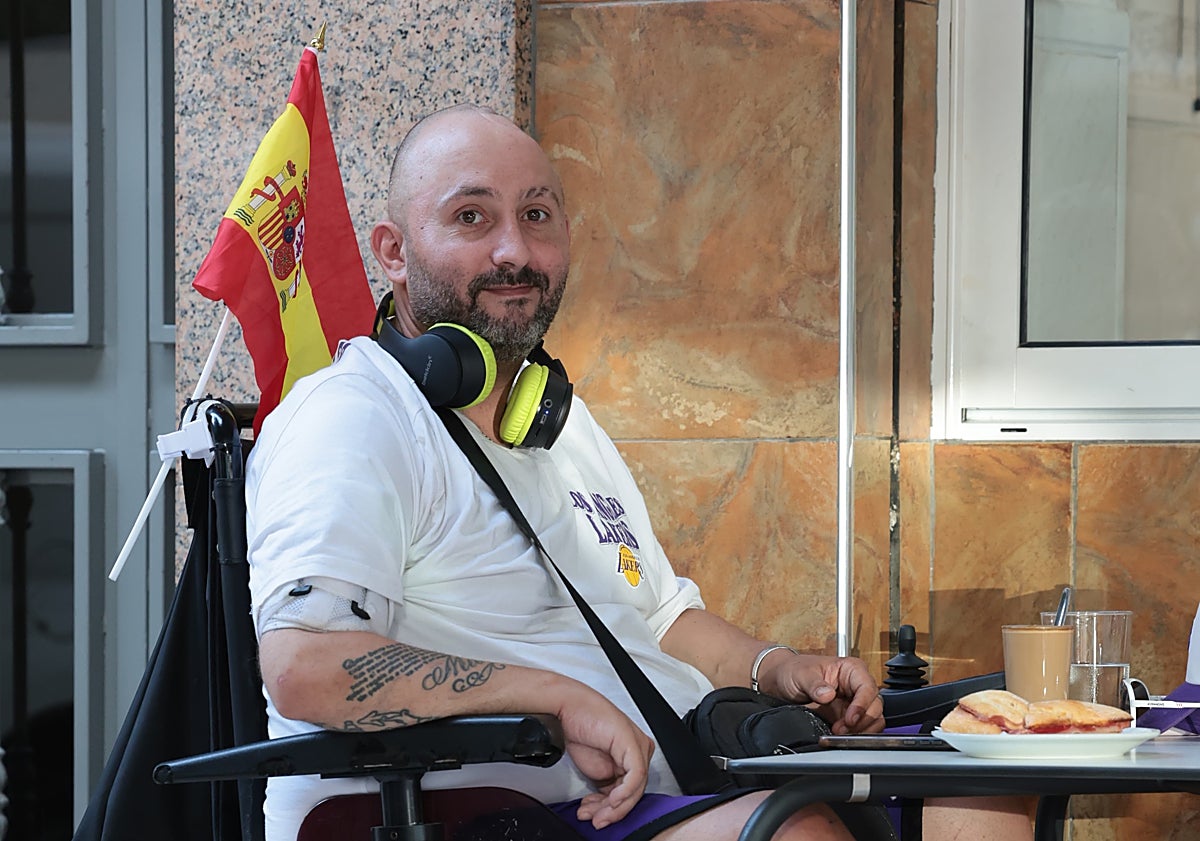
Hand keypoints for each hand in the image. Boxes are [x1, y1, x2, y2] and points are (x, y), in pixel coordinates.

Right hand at [555, 686, 654, 828]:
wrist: (568, 708)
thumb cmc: (579, 727)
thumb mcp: (593, 766)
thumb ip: (606, 784)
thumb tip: (609, 804)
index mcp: (631, 754)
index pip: (629, 791)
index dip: (611, 809)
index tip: (595, 816)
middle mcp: (638, 750)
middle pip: (632, 793)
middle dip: (610, 811)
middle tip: (594, 819)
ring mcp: (638, 746)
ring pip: (635, 789)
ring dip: (613, 807)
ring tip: (596, 814)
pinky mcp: (633, 744)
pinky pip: (635, 777)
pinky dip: (624, 793)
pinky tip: (611, 800)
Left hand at [768, 653, 884, 734]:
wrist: (784, 681)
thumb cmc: (795, 670)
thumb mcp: (801, 674)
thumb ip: (815, 684)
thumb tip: (828, 694)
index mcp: (851, 669)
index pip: (867, 688)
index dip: (862, 705)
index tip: (850, 719)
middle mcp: (857, 685)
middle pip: (875, 706)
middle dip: (861, 721)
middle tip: (841, 729)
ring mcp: (855, 701)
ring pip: (873, 719)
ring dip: (860, 730)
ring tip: (839, 733)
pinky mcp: (849, 716)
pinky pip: (863, 728)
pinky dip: (856, 734)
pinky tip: (840, 735)